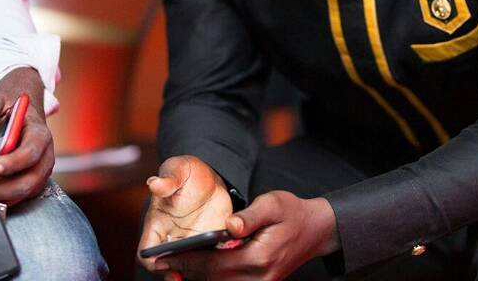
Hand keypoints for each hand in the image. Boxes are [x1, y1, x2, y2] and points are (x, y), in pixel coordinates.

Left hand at [0, 67, 53, 213]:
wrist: (20, 114)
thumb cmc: (11, 106)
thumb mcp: (1, 98)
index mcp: (40, 135)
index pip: (31, 153)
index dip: (13, 164)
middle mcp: (43, 159)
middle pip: (28, 183)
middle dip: (0, 189)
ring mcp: (35, 175)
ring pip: (19, 196)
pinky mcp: (23, 186)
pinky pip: (8, 201)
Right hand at [137, 155, 233, 277]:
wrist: (210, 178)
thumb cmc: (186, 173)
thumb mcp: (177, 169)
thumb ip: (168, 178)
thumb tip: (155, 183)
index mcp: (156, 226)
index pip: (146, 252)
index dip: (152, 262)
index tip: (163, 264)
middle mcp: (171, 240)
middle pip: (168, 266)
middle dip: (176, 273)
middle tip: (187, 276)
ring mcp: (191, 245)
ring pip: (190, 268)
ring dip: (198, 272)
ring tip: (212, 269)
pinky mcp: (210, 246)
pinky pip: (212, 262)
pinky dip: (218, 265)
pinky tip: (228, 261)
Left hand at [154, 191, 338, 280]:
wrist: (316, 230)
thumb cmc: (292, 213)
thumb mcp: (274, 204)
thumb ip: (250, 215)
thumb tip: (229, 225)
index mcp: (260, 258)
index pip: (215, 264)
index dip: (187, 261)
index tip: (164, 258)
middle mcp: (259, 278)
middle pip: (213, 280)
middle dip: (186, 271)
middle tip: (161, 263)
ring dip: (196, 278)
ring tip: (173, 267)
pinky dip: (212, 279)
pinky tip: (196, 270)